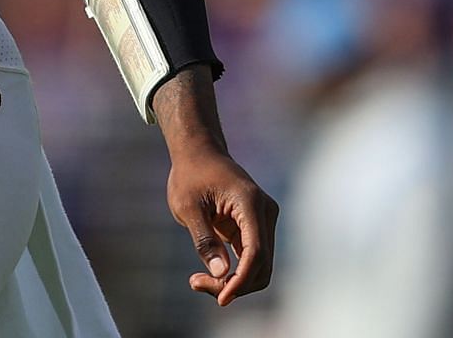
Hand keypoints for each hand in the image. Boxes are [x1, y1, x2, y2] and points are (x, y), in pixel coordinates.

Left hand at [168, 143, 277, 305]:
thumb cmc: (190, 175)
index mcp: (250, 203)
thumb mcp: (187, 206)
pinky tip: (207, 276)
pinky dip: (235, 273)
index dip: (241, 280)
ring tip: (197, 282)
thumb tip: (222, 274)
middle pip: (261, 264)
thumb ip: (204, 240)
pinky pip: (252, 258)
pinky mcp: (256, 227)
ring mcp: (264, 220)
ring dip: (234, 282)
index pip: (255, 252)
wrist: (199, 153)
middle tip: (196, 285)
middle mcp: (265, 213)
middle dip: (235, 284)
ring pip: (259, 265)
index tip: (221, 298)